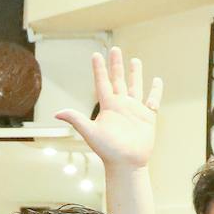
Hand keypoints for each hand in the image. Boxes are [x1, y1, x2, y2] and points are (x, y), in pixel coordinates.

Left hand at [55, 47, 162, 172]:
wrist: (127, 164)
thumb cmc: (108, 151)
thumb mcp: (90, 132)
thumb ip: (76, 119)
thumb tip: (56, 112)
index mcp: (108, 107)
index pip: (102, 83)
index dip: (99, 69)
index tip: (96, 54)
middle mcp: (121, 105)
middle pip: (118, 80)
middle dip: (116, 65)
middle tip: (115, 49)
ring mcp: (134, 110)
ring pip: (135, 86)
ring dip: (135, 74)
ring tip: (134, 60)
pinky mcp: (147, 117)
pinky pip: (152, 100)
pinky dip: (155, 91)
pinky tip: (156, 81)